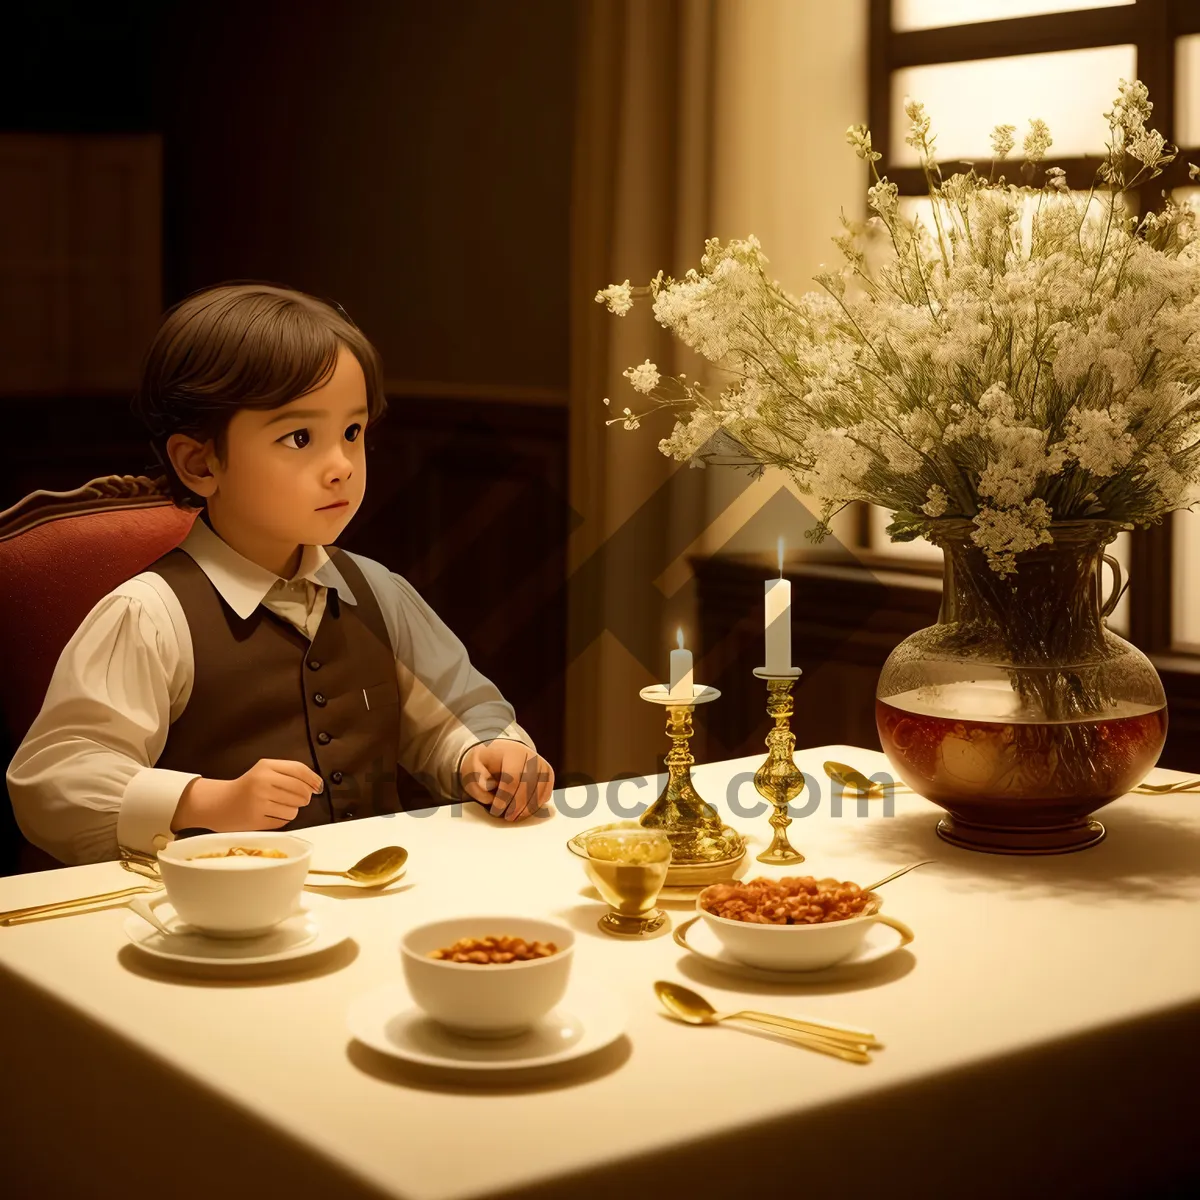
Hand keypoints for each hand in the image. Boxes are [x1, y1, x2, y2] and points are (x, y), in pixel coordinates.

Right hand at [172, 758, 324, 831]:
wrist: (220, 804)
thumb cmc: (248, 787)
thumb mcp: (265, 770)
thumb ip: (290, 773)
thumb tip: (316, 785)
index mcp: (265, 766)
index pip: (299, 770)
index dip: (313, 779)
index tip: (318, 786)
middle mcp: (262, 782)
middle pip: (301, 791)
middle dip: (305, 797)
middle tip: (300, 798)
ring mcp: (259, 802)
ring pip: (294, 808)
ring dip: (293, 809)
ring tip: (281, 805)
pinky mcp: (256, 819)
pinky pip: (284, 820)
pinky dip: (283, 818)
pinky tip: (272, 813)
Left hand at [459, 741, 553, 821]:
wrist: (498, 753)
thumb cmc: (485, 764)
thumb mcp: (472, 768)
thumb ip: (476, 779)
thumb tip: (489, 786)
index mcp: (510, 752)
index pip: (512, 778)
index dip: (505, 798)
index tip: (496, 810)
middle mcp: (530, 755)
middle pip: (529, 785)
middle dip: (518, 805)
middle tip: (507, 817)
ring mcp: (541, 764)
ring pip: (540, 790)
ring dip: (528, 808)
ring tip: (515, 816)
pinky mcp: (548, 773)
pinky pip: (546, 792)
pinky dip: (537, 804)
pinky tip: (524, 810)